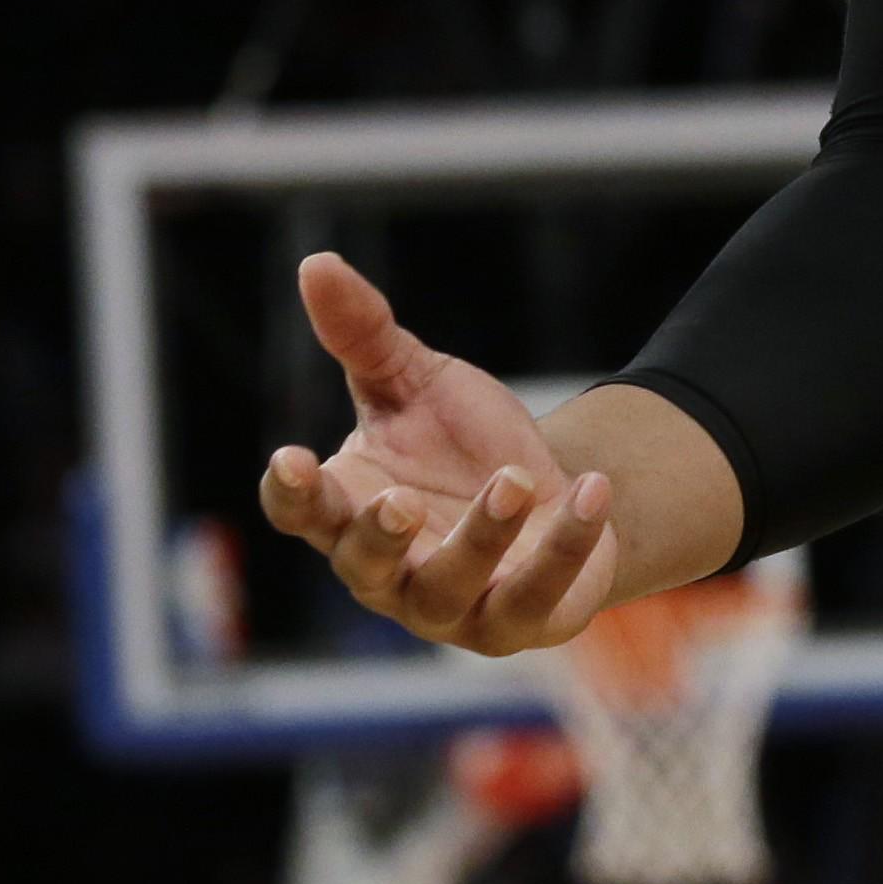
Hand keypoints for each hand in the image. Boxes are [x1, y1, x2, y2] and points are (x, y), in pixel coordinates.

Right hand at [257, 252, 625, 655]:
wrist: (552, 488)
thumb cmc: (461, 442)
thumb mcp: (416, 380)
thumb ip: (364, 334)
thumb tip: (314, 263)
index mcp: (348, 510)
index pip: (300, 514)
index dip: (291, 494)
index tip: (291, 459)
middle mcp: (388, 572)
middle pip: (365, 567)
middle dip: (379, 538)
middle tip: (399, 501)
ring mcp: (453, 606)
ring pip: (450, 587)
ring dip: (482, 535)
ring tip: (515, 479)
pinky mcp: (521, 620)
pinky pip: (538, 594)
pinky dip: (566, 546)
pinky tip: (592, 491)